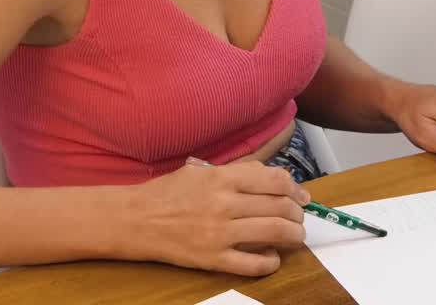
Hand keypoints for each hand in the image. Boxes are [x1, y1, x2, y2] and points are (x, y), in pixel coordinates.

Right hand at [127, 160, 309, 276]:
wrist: (132, 220)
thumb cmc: (167, 193)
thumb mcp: (201, 171)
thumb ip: (237, 172)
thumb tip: (271, 177)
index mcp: (223, 178)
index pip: (275, 180)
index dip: (296, 189)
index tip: (302, 196)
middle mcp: (225, 203)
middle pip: (280, 206)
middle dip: (298, 213)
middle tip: (300, 217)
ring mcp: (219, 233)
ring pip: (274, 232)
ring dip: (293, 235)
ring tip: (296, 236)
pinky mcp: (211, 259)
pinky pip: (251, 264)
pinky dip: (270, 262)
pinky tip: (273, 258)